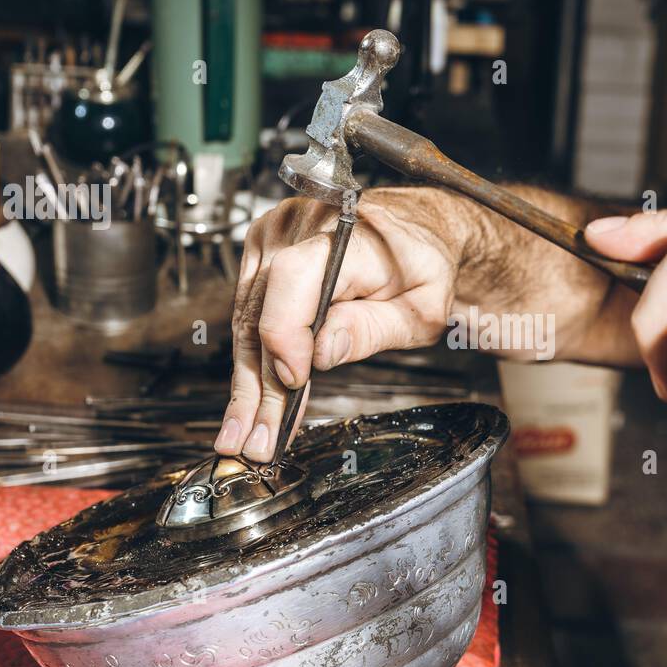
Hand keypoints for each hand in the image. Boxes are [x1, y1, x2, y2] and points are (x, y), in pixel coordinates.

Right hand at [219, 188, 466, 461]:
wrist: (419, 230)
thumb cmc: (424, 265)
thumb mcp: (421, 307)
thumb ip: (371, 329)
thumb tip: (321, 353)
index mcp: (344, 234)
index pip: (293, 278)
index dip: (285, 333)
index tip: (294, 380)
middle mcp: (300, 227)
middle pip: (262, 309)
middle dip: (259, 384)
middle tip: (255, 439)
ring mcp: (276, 237)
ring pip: (248, 320)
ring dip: (247, 383)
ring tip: (242, 434)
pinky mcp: (264, 253)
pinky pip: (250, 313)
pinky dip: (253, 361)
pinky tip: (251, 404)